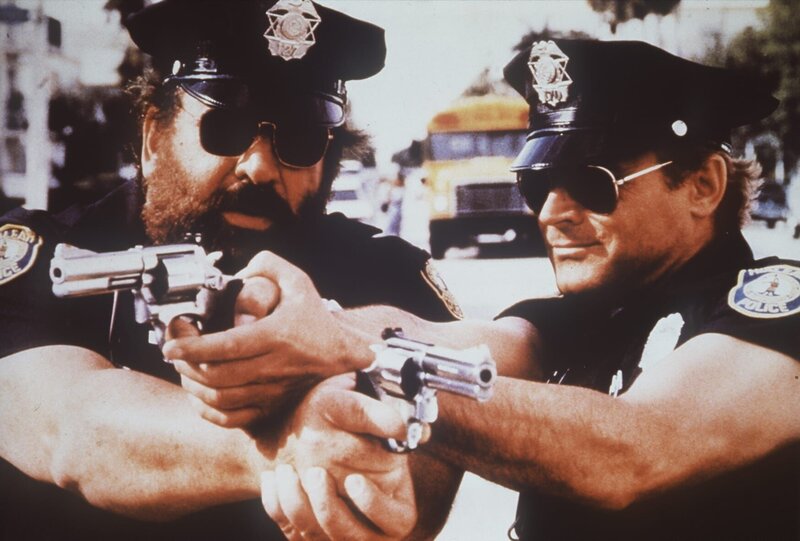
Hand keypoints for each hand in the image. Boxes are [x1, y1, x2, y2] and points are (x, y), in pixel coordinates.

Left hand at [162, 251, 366, 426]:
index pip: (227, 346)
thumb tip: (239, 270)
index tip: (170, 342)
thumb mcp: (298, 281)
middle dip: (185, 362)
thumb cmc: (314, 317)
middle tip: (175, 346)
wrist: (342, 354)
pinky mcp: (270, 406)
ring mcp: (271, 391)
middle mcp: (273, 367)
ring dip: (192, 384)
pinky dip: (207, 409)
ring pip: (219, 398)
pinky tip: (199, 391)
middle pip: (216, 374)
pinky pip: (231, 418)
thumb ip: (267, 264)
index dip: (192, 346)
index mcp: (276, 335)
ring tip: (184, 365)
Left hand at [263, 375, 417, 539]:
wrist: (303, 425)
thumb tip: (400, 428)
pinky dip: (277, 507)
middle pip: (352, 536)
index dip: (375, 505)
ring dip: (298, 505)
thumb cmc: (336, 414)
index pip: (396, 519)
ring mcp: (338, 531)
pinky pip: (290, 532)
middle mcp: (369, 524)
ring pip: (316, 536)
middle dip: (329, 507)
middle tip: (314, 473)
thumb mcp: (349, 403)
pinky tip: (273, 477)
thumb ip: (373, 415)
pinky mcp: (308, 531)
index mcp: (396, 500)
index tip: (354, 481)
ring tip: (286, 471)